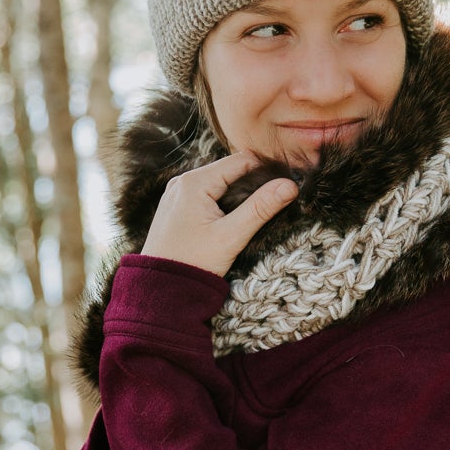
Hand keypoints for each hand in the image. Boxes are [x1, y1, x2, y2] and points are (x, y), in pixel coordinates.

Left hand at [140, 148, 299, 277]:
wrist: (159, 288)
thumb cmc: (193, 263)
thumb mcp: (231, 236)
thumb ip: (260, 208)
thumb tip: (290, 185)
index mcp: (194, 182)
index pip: (241, 161)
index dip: (267, 170)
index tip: (287, 182)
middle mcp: (182, 182)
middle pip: (229, 171)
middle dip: (253, 183)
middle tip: (276, 199)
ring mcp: (176, 194)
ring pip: (218, 183)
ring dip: (239, 194)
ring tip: (259, 210)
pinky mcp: (176, 207)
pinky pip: (206, 195)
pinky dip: (223, 202)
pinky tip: (234, 218)